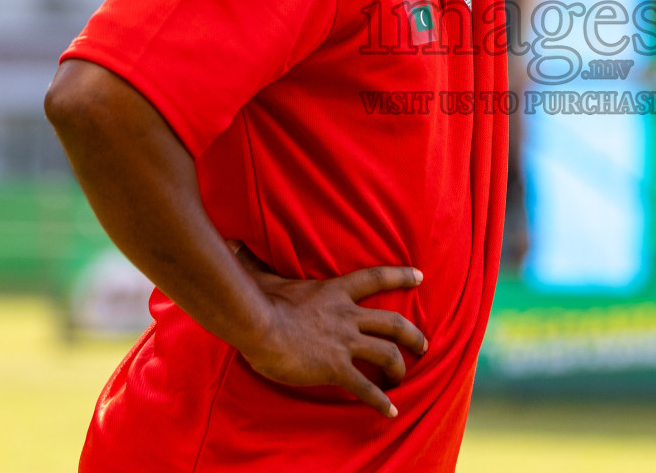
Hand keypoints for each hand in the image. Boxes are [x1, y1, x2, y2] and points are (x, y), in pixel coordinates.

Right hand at [227, 242, 428, 417]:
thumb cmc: (258, 300)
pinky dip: (381, 400)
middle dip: (413, 334)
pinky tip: (391, 411)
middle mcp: (347, 316)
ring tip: (405, 376)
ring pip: (387, 353)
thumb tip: (232, 244)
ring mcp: (344, 342)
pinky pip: (366, 387)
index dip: (400, 276)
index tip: (420, 276)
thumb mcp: (264, 275)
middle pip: (393, 322)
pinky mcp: (336, 368)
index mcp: (335, 292)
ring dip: (400, 366)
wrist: (259, 326)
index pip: (375, 279)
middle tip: (424, 344)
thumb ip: (256, 262)